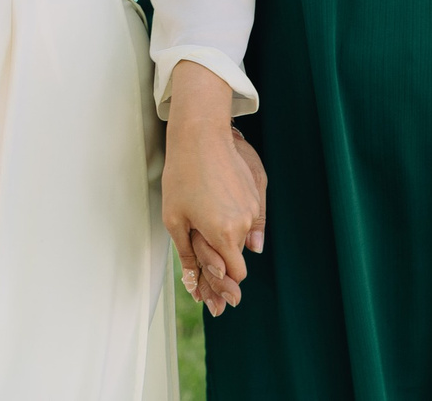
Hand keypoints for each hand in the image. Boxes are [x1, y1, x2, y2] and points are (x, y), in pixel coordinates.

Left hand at [161, 65, 263, 314]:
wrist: (200, 135)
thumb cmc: (182, 176)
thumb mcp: (176, 220)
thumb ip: (189, 256)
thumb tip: (197, 286)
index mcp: (224, 234)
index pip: (235, 275)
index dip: (224, 284)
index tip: (216, 295)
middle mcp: (244, 223)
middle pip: (238, 258)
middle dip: (224, 266)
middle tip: (206, 269)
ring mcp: (253, 207)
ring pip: (243, 238)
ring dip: (228, 241)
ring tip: (205, 228)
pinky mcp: (255, 193)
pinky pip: (248, 219)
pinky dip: (235, 222)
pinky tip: (216, 209)